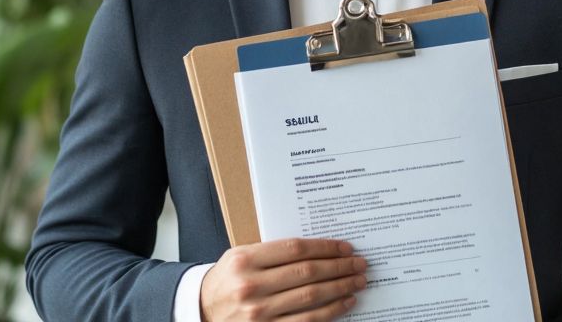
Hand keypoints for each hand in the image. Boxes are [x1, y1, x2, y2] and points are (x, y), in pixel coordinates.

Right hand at [200, 238, 367, 320]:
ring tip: (357, 280)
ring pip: (311, 297)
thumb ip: (272, 252)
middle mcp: (251, 286)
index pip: (295, 249)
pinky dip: (331, 311)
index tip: (345, 247)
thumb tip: (319, 249)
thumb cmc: (226, 280)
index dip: (325, 247)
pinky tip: (345, 302)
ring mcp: (259, 312)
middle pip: (307, 272)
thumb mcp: (240, 257)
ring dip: (340, 287)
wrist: (202, 312)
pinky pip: (307, 321)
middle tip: (359, 263)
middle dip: (339, 266)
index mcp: (245, 260)